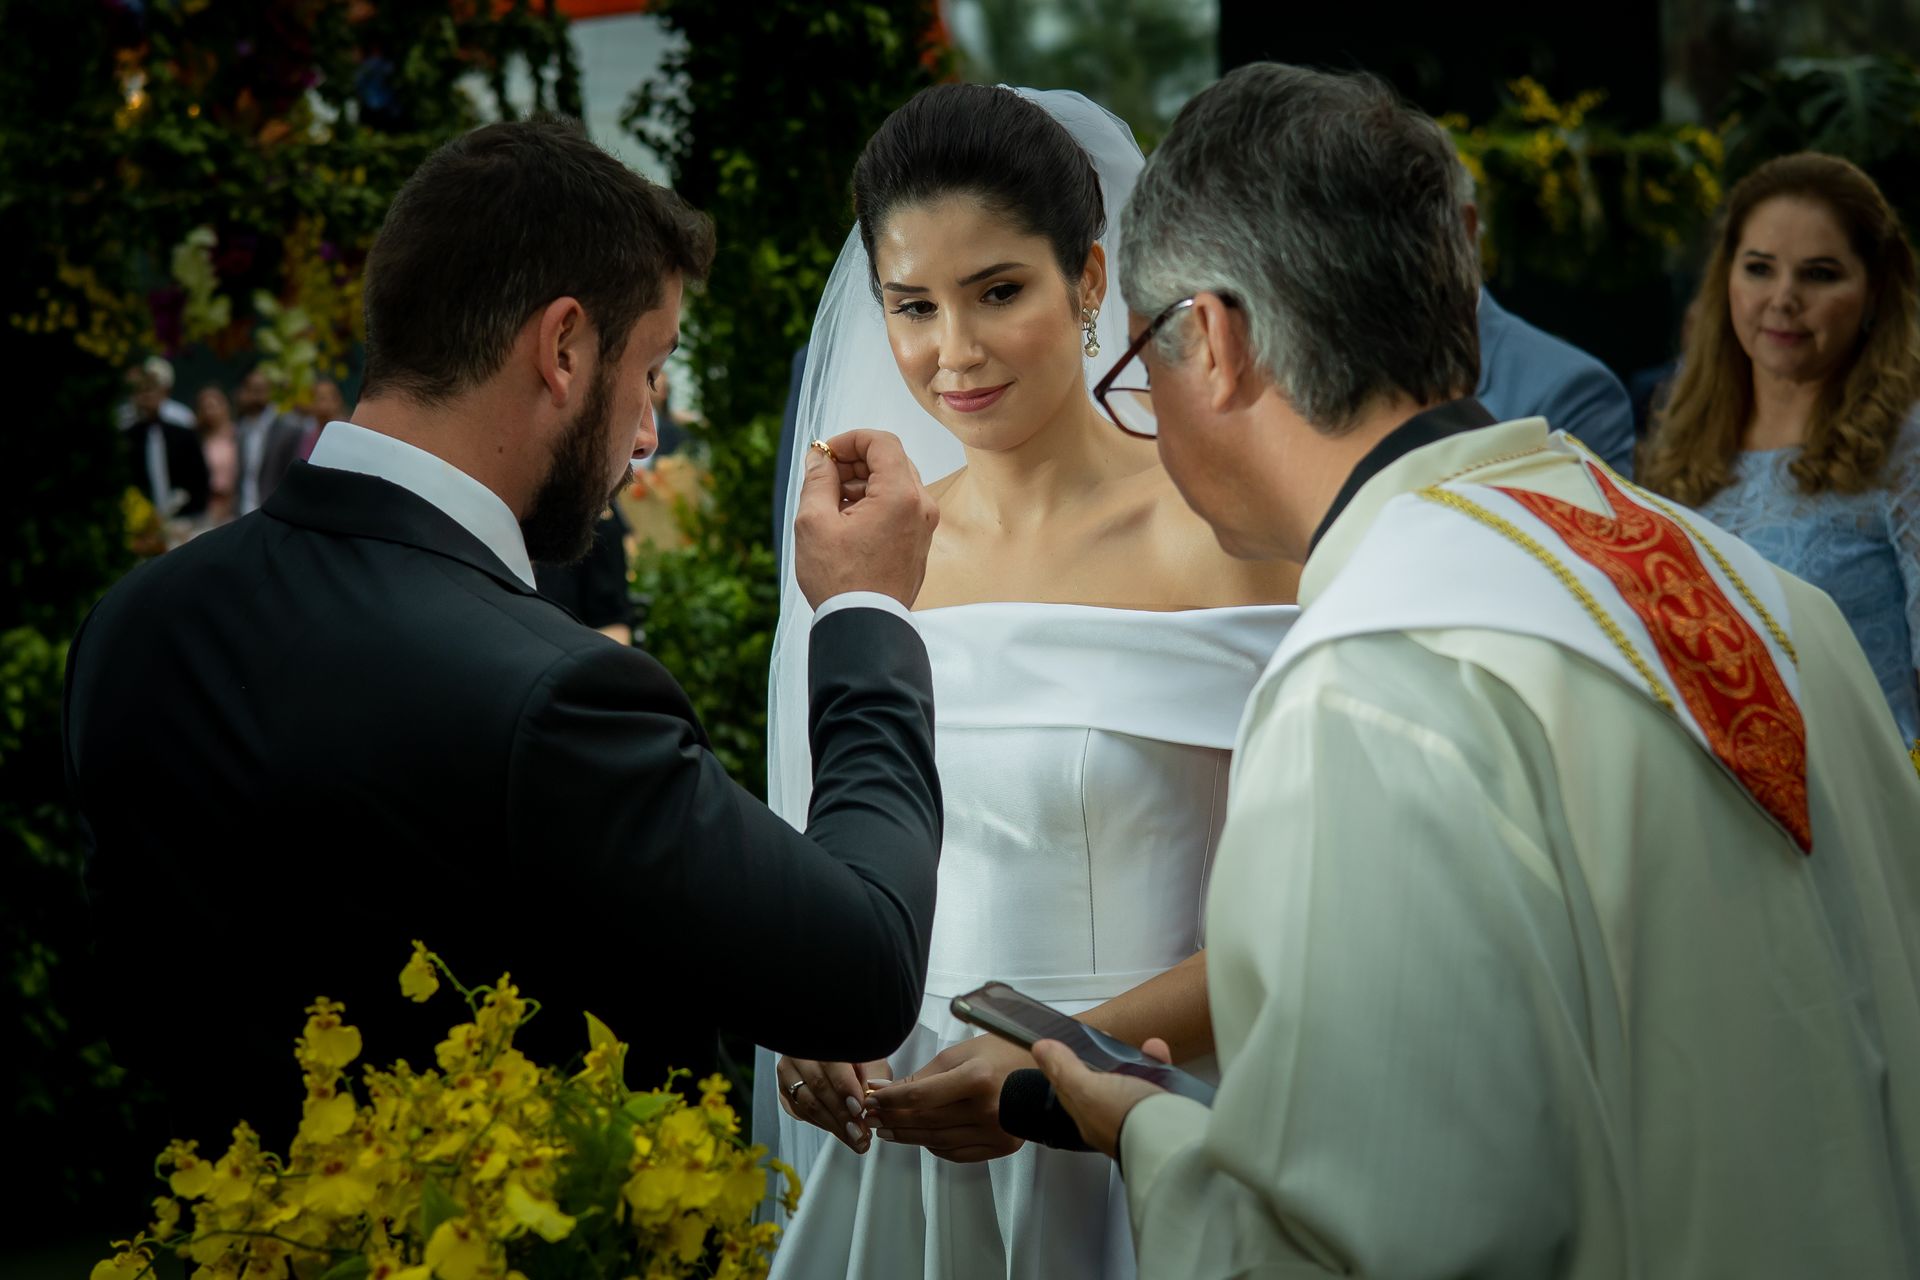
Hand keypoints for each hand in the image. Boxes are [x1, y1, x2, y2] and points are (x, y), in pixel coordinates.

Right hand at [775, 1056, 890, 1154]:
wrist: (835, 1053)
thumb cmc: (856, 1055)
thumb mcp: (871, 1059)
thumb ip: (873, 1078)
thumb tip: (873, 1102)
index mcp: (824, 1038)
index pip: (832, 1065)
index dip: (845, 1089)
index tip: (860, 1109)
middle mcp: (801, 1053)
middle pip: (819, 1087)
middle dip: (842, 1115)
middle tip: (860, 1134)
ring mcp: (789, 1071)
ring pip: (808, 1103)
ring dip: (832, 1125)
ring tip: (853, 1138)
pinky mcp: (785, 1089)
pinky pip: (799, 1111)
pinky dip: (820, 1123)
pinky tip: (838, 1130)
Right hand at [793, 429, 938, 608]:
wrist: (865, 626)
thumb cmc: (840, 580)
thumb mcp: (814, 522)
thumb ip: (818, 479)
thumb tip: (819, 457)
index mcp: (900, 496)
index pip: (882, 442)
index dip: (850, 440)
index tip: (825, 453)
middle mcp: (921, 507)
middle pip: (890, 461)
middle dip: (854, 463)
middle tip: (823, 478)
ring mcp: (924, 527)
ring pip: (894, 485)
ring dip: (862, 484)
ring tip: (830, 505)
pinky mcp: (919, 544)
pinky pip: (899, 509)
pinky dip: (874, 504)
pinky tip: (846, 523)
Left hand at [863, 1034, 1030, 1162]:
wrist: (1046, 1071)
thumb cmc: (1003, 1052)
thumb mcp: (961, 1054)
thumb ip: (924, 1075)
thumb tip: (885, 1090)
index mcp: (977, 1078)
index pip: (920, 1096)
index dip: (890, 1099)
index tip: (872, 1098)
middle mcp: (986, 1109)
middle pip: (926, 1120)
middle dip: (893, 1118)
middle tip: (872, 1117)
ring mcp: (996, 1132)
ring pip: (937, 1141)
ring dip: (908, 1136)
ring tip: (888, 1130)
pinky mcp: (1002, 1147)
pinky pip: (957, 1153)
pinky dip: (934, 1148)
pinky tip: (920, 1139)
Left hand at [1030, 1036, 1171, 1160]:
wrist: (1173, 1138)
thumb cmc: (1127, 1121)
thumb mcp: (1087, 1090)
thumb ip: (1065, 1070)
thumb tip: (1041, 1050)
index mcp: (1088, 1117)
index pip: (1069, 1088)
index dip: (1066, 1063)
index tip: (1066, 1041)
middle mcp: (1112, 1119)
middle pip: (1102, 1084)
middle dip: (1104, 1058)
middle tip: (1105, 1039)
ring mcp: (1139, 1115)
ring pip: (1131, 1081)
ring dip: (1134, 1059)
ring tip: (1138, 1045)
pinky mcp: (1164, 1111)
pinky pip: (1157, 1082)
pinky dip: (1157, 1064)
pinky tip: (1157, 1051)